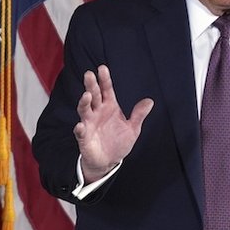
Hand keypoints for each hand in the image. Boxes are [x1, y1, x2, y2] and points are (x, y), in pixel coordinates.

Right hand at [74, 65, 152, 182]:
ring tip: (87, 96)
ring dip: (84, 103)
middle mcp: (97, 112)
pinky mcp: (84, 137)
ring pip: (84, 110)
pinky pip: (80, 132)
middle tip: (89, 74)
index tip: (102, 68)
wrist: (109, 161)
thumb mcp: (133, 129)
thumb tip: (150, 101)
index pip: (106, 90)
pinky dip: (79, 129)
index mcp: (109, 107)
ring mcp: (89, 123)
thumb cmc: (118, 142)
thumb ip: (139, 115)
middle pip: (93, 96)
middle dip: (91, 85)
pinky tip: (80, 126)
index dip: (104, 80)